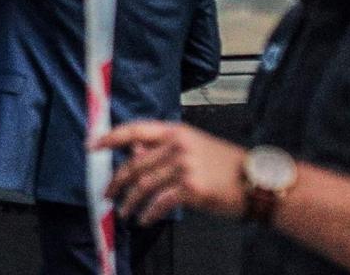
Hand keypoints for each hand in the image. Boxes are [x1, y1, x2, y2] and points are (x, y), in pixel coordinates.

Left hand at [100, 121, 247, 224]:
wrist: (257, 183)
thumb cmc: (226, 166)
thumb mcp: (194, 146)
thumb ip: (164, 149)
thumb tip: (134, 153)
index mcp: (175, 131)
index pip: (135, 130)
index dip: (110, 137)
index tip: (92, 146)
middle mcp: (177, 145)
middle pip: (135, 163)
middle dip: (116, 181)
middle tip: (107, 194)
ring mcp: (185, 166)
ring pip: (144, 185)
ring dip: (130, 201)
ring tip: (125, 212)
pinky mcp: (192, 189)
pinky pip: (160, 202)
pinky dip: (149, 212)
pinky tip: (145, 219)